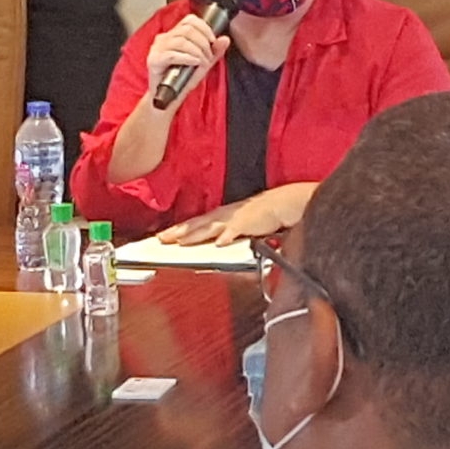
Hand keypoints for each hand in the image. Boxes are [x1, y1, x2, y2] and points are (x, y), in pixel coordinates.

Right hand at [140, 14, 229, 110]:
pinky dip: (188, 58)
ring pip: (181, 41)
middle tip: (208, 57)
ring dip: (197, 51)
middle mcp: (163, 39)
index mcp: (173, 35)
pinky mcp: (154, 60)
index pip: (190, 20)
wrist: (168, 100)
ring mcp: (157, 49)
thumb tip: (225, 39)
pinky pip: (172, 54)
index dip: (205, 28)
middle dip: (203, 43)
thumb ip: (214, 52)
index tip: (213, 41)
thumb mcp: (202, 64)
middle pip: (187, 29)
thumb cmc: (181, 82)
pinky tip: (195, 63)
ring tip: (202, 62)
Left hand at [161, 182, 317, 245]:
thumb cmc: (266, 214)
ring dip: (196, 234)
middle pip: (198, 223)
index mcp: (223, 215)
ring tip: (181, 242)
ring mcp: (237, 217)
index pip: (197, 223)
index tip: (164, 236)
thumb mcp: (243, 226)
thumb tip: (218, 246)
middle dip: (179, 231)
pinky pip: (237, 230)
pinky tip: (219, 244)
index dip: (180, 229)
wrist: (288, 202)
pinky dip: (228, 236)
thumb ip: (230, 236)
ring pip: (211, 226)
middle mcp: (226, 214)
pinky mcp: (251, 221)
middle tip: (161, 239)